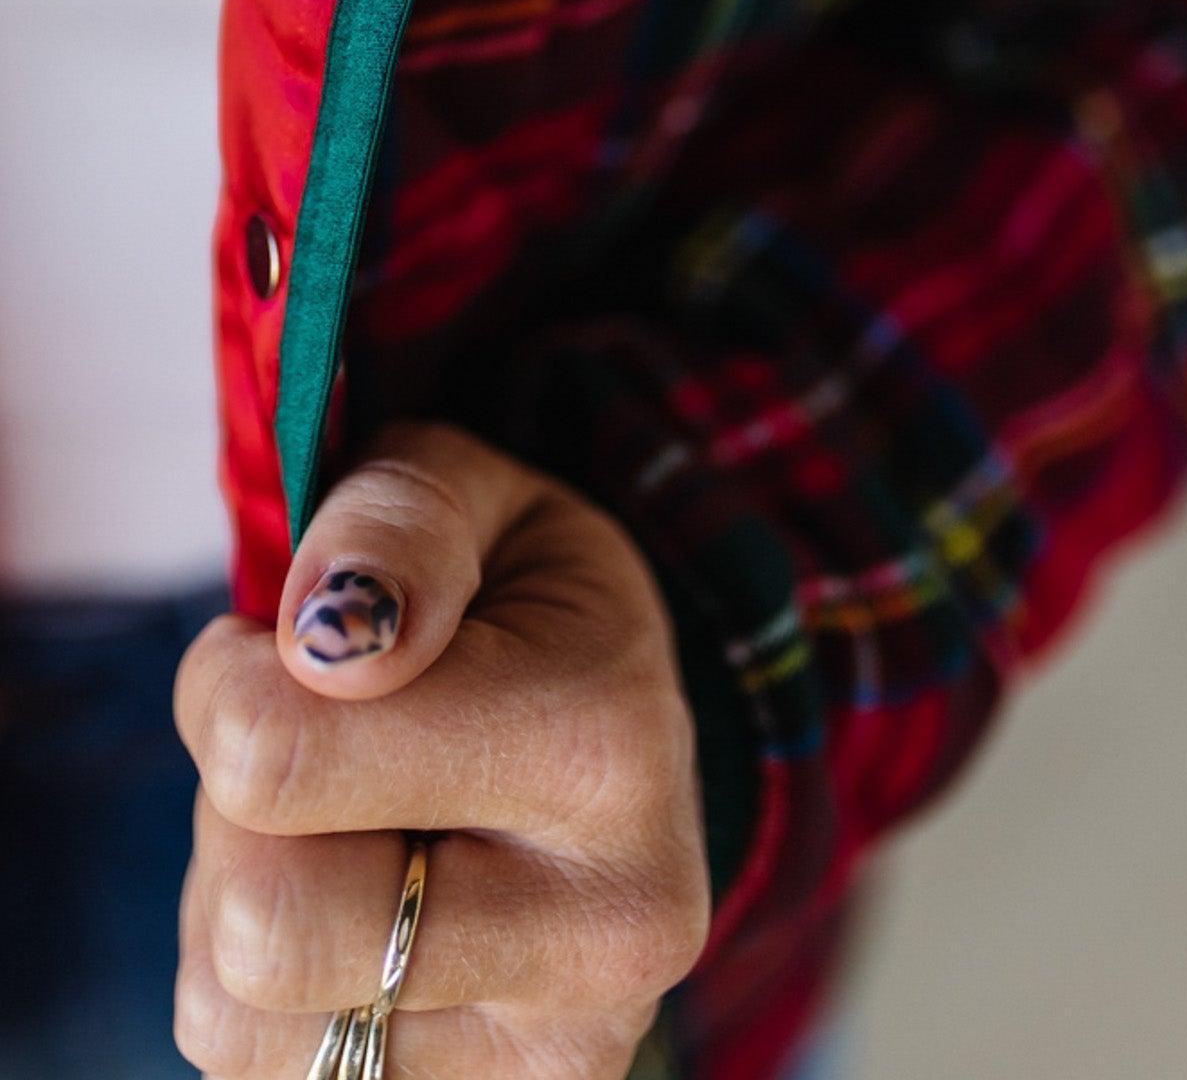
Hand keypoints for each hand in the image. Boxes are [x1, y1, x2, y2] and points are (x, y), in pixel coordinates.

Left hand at [173, 422, 710, 1076]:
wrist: (624, 742)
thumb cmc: (519, 598)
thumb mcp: (476, 496)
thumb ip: (398, 522)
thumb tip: (326, 639)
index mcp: (607, 748)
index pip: (276, 759)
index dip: (230, 681)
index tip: (294, 646)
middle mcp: (607, 932)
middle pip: (258, 922)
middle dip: (239, 813)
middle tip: (319, 752)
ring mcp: (551, 1055)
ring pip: (233, 1016)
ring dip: (245, 899)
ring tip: (346, 829)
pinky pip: (251, 1073)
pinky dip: (266, 991)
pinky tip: (359, 912)